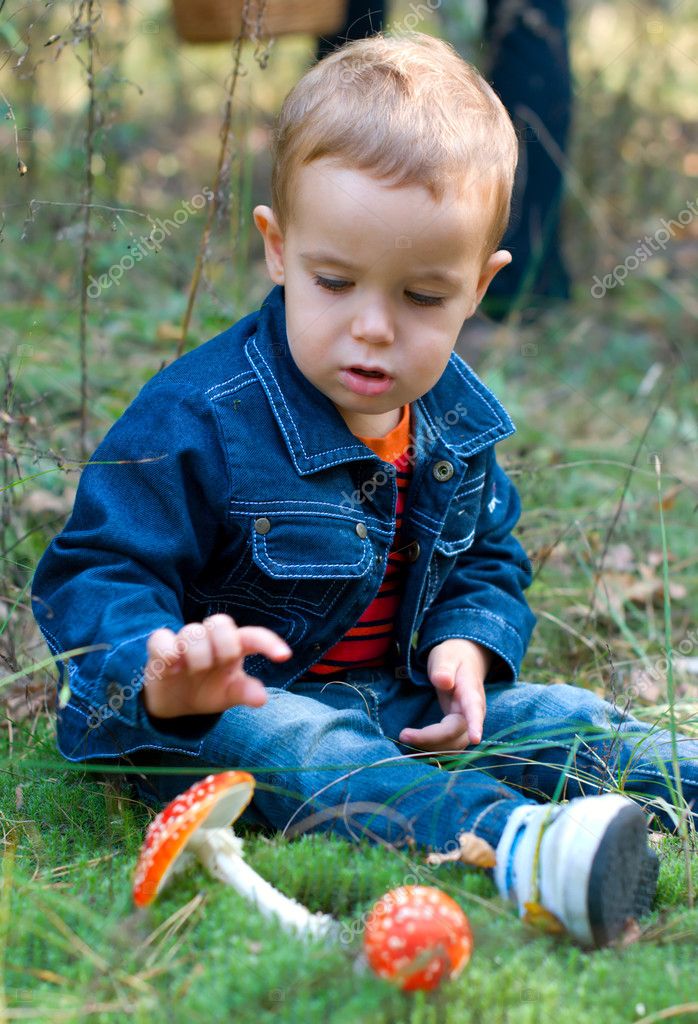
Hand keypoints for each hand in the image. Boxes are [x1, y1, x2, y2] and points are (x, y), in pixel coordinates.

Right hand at [142, 613, 291, 717]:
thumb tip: (261, 698)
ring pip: (192, 632)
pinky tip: (172, 669)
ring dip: (196, 657)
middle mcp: (210, 639)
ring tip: (191, 673)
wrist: (175, 704)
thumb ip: (244, 692)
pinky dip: (168, 653)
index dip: (268, 643)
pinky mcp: (160, 646)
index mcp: (233, 647)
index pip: (253, 637)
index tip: (284, 656)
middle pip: (220, 622)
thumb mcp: (229, 695)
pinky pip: (161, 638)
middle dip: (223, 646)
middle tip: (217, 666)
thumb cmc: (208, 691)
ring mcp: (185, 641)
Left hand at [398, 639, 491, 750]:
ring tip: (405, 738)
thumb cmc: (453, 659)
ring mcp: (466, 725)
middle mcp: (472, 713)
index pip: (474, 710)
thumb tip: (443, 681)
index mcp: (471, 693)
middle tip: (403, 735)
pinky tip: (414, 747)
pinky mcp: (457, 732)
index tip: (475, 739)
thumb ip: (444, 668)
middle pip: (456, 733)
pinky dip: (432, 750)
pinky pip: (448, 747)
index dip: (475, 725)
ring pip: (452, 746)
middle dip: (430, 738)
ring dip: (430, 748)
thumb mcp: (446, 657)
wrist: (463, 663)